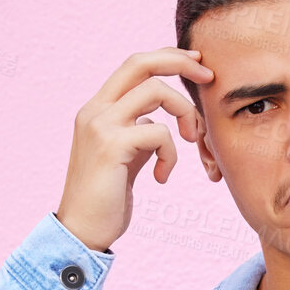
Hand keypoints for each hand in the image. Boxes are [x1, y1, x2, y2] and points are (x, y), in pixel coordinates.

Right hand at [55, 47, 214, 252]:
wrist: (81, 231)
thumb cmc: (106, 200)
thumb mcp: (124, 157)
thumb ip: (137, 133)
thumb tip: (159, 121)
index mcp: (98, 109)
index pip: (133, 65)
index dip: (167, 57)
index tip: (196, 63)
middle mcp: (95, 110)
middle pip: (140, 63)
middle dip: (180, 62)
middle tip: (209, 76)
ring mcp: (101, 126)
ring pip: (155, 92)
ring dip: (184, 113)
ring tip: (189, 141)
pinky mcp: (111, 147)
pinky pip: (159, 133)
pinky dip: (170, 154)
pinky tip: (161, 177)